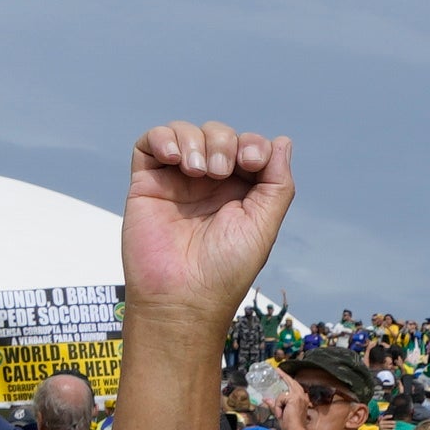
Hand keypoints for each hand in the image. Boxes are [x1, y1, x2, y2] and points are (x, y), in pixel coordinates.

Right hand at [125, 121, 296, 323]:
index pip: (248, 147)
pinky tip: (174, 159)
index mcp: (240, 192)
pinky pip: (151, 142)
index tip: (252, 163)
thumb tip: (282, 142)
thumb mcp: (263, 225)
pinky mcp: (147, 182)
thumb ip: (276, 182)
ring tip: (196, 171)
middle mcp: (209, 184)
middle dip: (223, 143)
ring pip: (186, 132)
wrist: (181, 297)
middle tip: (219, 173)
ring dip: (195, 140)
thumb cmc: (224, 271)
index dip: (252, 144)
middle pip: (218, 135)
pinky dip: (163, 138)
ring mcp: (177, 181)